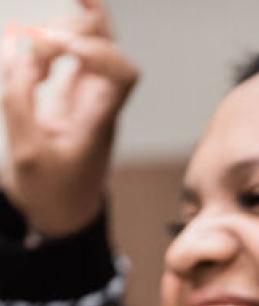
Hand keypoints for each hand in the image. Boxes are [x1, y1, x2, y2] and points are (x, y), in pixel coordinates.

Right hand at [1, 0, 137, 236]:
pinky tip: (33, 50)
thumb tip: (19, 53)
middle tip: (48, 26)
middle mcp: (100, 103)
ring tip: (35, 36)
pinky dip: (53, 43)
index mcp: (99, 120)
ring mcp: (88, 97)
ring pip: (93, 45)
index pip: (124, 75)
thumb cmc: (50, 192)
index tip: (64, 51)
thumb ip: (19, 101)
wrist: (61, 214)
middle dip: (84, 23)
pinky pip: (72, 57)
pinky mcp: (72, 96)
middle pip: (111, 47)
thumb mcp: (27, 153)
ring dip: (66, 28)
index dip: (101, 51)